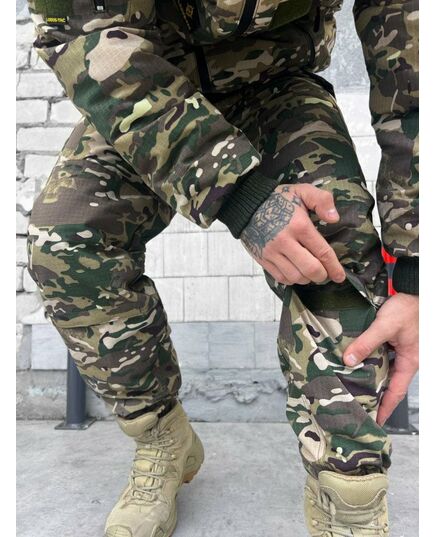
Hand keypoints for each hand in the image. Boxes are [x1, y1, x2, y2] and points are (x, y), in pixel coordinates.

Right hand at [240, 184, 345, 284]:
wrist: (247, 205)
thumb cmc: (278, 199)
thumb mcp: (303, 191)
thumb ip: (322, 200)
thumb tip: (334, 219)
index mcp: (299, 226)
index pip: (322, 252)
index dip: (334, 267)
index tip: (340, 277)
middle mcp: (285, 241)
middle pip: (310, 270)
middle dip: (322, 275)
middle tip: (325, 273)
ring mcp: (272, 252)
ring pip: (296, 277)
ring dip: (307, 278)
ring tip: (310, 272)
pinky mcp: (262, 259)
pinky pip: (281, 277)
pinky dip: (292, 279)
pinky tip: (296, 271)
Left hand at [343, 293, 418, 425]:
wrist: (413, 290)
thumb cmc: (407, 308)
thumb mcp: (385, 326)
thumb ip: (366, 342)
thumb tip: (348, 360)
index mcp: (409, 362)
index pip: (396, 392)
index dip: (385, 408)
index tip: (375, 421)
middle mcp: (404, 359)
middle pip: (388, 383)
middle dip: (374, 395)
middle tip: (356, 406)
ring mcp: (398, 351)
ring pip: (382, 369)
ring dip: (368, 377)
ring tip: (350, 387)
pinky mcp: (391, 341)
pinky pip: (379, 356)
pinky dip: (367, 361)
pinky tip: (353, 362)